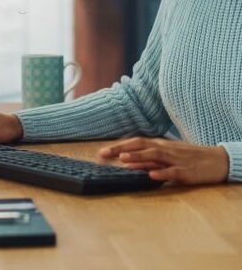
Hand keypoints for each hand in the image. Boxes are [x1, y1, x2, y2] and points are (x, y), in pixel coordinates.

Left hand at [98, 137, 229, 184]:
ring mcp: (175, 160)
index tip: (101, 152)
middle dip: (121, 149)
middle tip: (104, 154)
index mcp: (159, 145)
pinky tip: (152, 175)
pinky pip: (173, 172)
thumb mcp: (166, 156)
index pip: (135, 142)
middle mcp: (164, 149)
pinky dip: (162, 173)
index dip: (118, 146)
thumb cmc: (188, 158)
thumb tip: (127, 162)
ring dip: (138, 157)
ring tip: (123, 159)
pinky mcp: (186, 172)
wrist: (217, 160)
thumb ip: (148, 159)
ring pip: (154, 156)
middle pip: (140, 145)